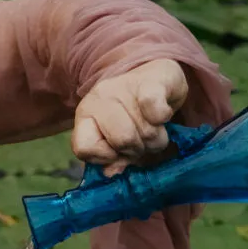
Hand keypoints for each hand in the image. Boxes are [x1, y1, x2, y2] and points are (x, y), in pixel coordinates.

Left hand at [71, 56, 188, 178]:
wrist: (156, 76)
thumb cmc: (134, 115)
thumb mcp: (116, 138)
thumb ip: (112, 157)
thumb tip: (111, 172)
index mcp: (85, 114)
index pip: (84, 148)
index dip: (105, 157)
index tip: (118, 153)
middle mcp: (100, 97)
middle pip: (122, 140)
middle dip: (137, 149)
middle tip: (142, 140)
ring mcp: (123, 86)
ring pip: (144, 132)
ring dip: (155, 138)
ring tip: (154, 128)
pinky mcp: (152, 81)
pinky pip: (157, 111)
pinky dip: (163, 119)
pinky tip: (162, 115)